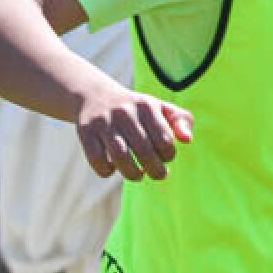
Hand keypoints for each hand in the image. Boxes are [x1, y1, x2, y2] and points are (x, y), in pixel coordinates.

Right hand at [76, 86, 193, 179]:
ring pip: (120, 157)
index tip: (165, 157)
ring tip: (139, 176)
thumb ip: (181, 121)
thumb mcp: (161, 109)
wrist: (96, 96)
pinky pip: (97, 159)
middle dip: (156, 170)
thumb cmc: (137, 110)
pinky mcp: (85, 132)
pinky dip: (106, 171)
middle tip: (159, 175)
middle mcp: (124, 112)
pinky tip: (113, 169)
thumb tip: (187, 140)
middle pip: (144, 151)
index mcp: (147, 105)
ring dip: (133, 174)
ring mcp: (103, 122)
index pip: (165, 140)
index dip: (169, 155)